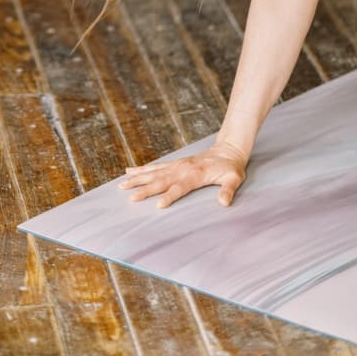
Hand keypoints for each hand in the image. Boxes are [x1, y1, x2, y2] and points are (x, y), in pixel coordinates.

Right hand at [119, 141, 246, 208]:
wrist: (227, 150)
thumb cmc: (230, 167)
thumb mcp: (234, 178)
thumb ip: (228, 190)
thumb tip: (224, 202)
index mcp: (195, 174)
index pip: (179, 187)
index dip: (169, 196)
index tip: (158, 205)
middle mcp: (182, 169)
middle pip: (160, 181)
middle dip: (145, 189)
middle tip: (130, 197)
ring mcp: (176, 165)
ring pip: (153, 173)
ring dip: (138, 178)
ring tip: (122, 185)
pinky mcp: (174, 164)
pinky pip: (155, 167)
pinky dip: (141, 169)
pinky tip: (129, 171)